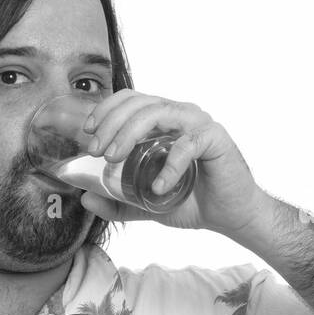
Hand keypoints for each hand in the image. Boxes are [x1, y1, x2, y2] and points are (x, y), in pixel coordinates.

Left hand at [78, 89, 271, 237]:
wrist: (229, 215)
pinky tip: (157, 187)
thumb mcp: (144, 204)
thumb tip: (84, 198)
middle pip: (138, 103)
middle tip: (96, 151)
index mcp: (162, 121)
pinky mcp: (215, 139)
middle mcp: (179, 115)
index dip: (105, 109)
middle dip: (110, 123)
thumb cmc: (190, 201)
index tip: (87, 132)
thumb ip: (116, 203)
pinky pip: (187, 145)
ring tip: (114, 160)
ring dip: (129, 133)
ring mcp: (197, 124)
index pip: (129, 100)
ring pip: (157, 113)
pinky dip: (169, 166)